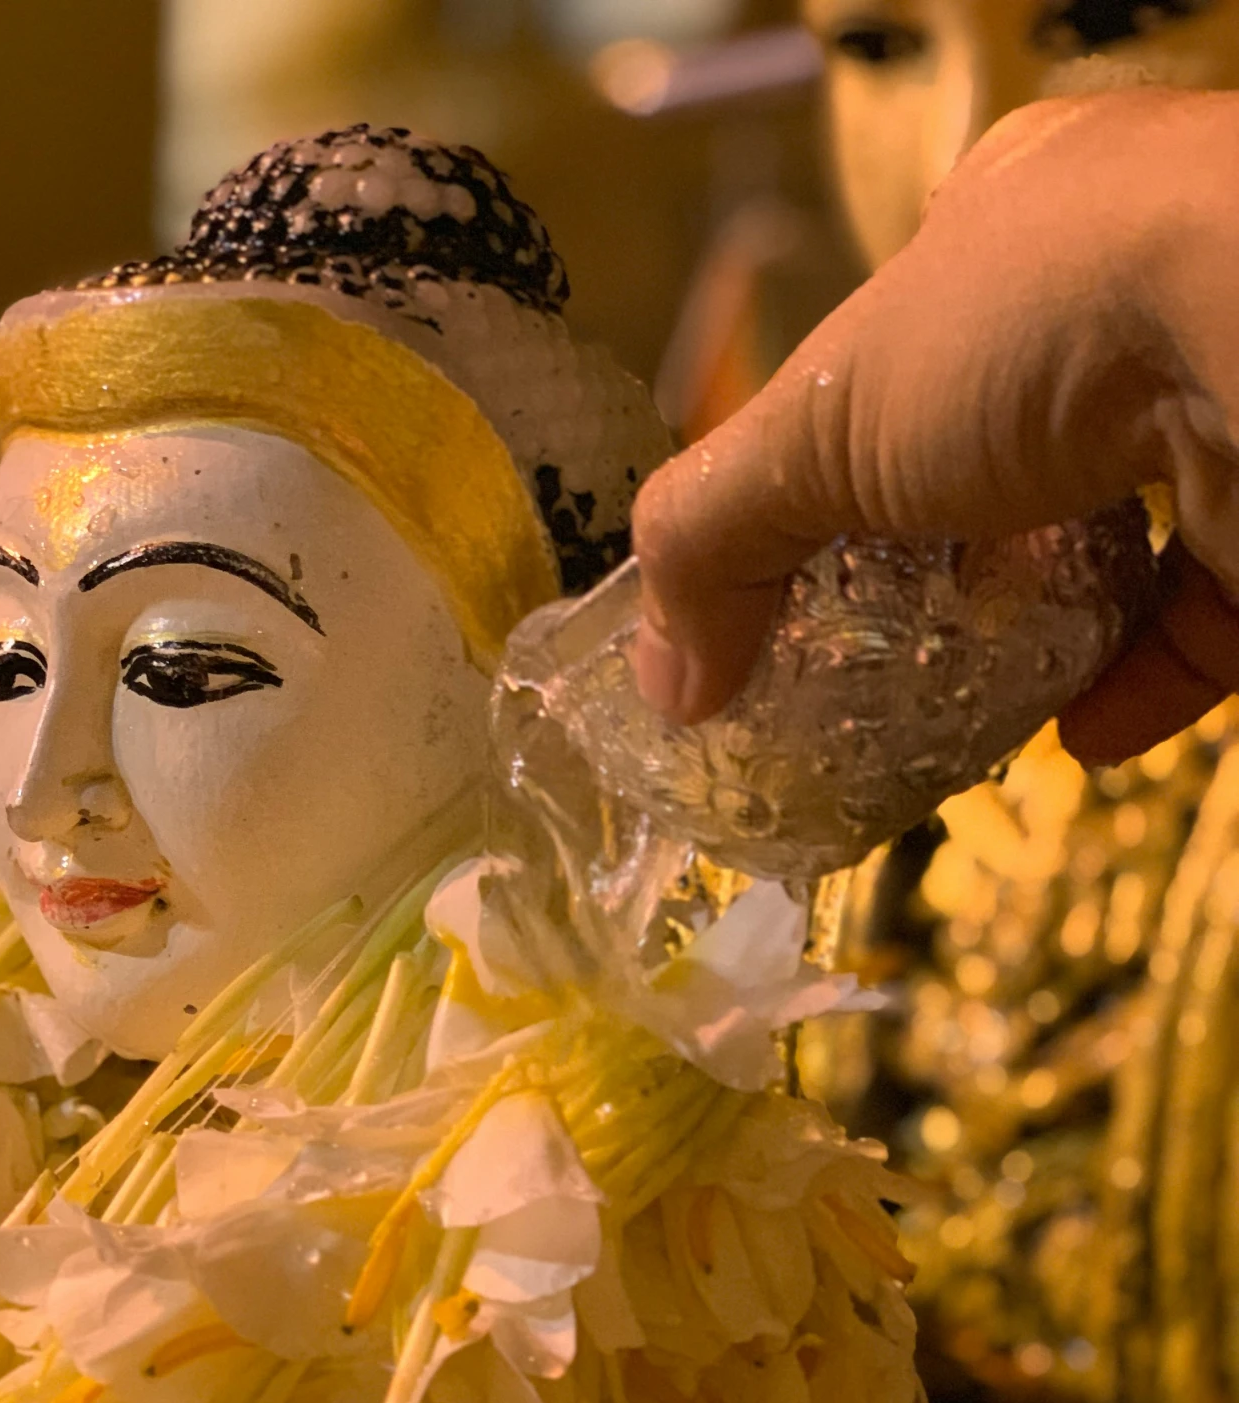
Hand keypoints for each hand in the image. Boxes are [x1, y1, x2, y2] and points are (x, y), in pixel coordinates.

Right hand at [631, 89, 1238, 766]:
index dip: (841, 449)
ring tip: (956, 717)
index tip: (793, 560)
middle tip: (865, 663)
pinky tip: (1079, 734)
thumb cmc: (1035, 330)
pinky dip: (1136, 682)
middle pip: (999, 457)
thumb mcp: (819, 418)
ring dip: (1031, 637)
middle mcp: (1128, 291)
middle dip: (931, 569)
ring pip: (1107, 539)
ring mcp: (1217, 394)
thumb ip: (715, 542)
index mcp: (1014, 225)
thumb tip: (662, 686)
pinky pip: (1201, 613)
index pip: (905, 341)